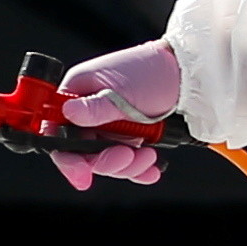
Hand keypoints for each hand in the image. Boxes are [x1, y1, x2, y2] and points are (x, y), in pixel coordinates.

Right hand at [50, 39, 179, 189]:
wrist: (188, 74)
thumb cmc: (153, 70)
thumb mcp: (122, 91)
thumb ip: (94, 108)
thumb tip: (66, 114)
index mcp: (77, 92)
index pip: (57, 131)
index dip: (67, 156)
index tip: (81, 174)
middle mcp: (89, 110)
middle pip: (83, 151)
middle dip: (106, 161)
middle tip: (127, 158)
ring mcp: (108, 123)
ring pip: (105, 158)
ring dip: (127, 165)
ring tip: (148, 156)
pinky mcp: (127, 133)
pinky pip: (125, 159)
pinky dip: (138, 167)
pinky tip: (151, 167)